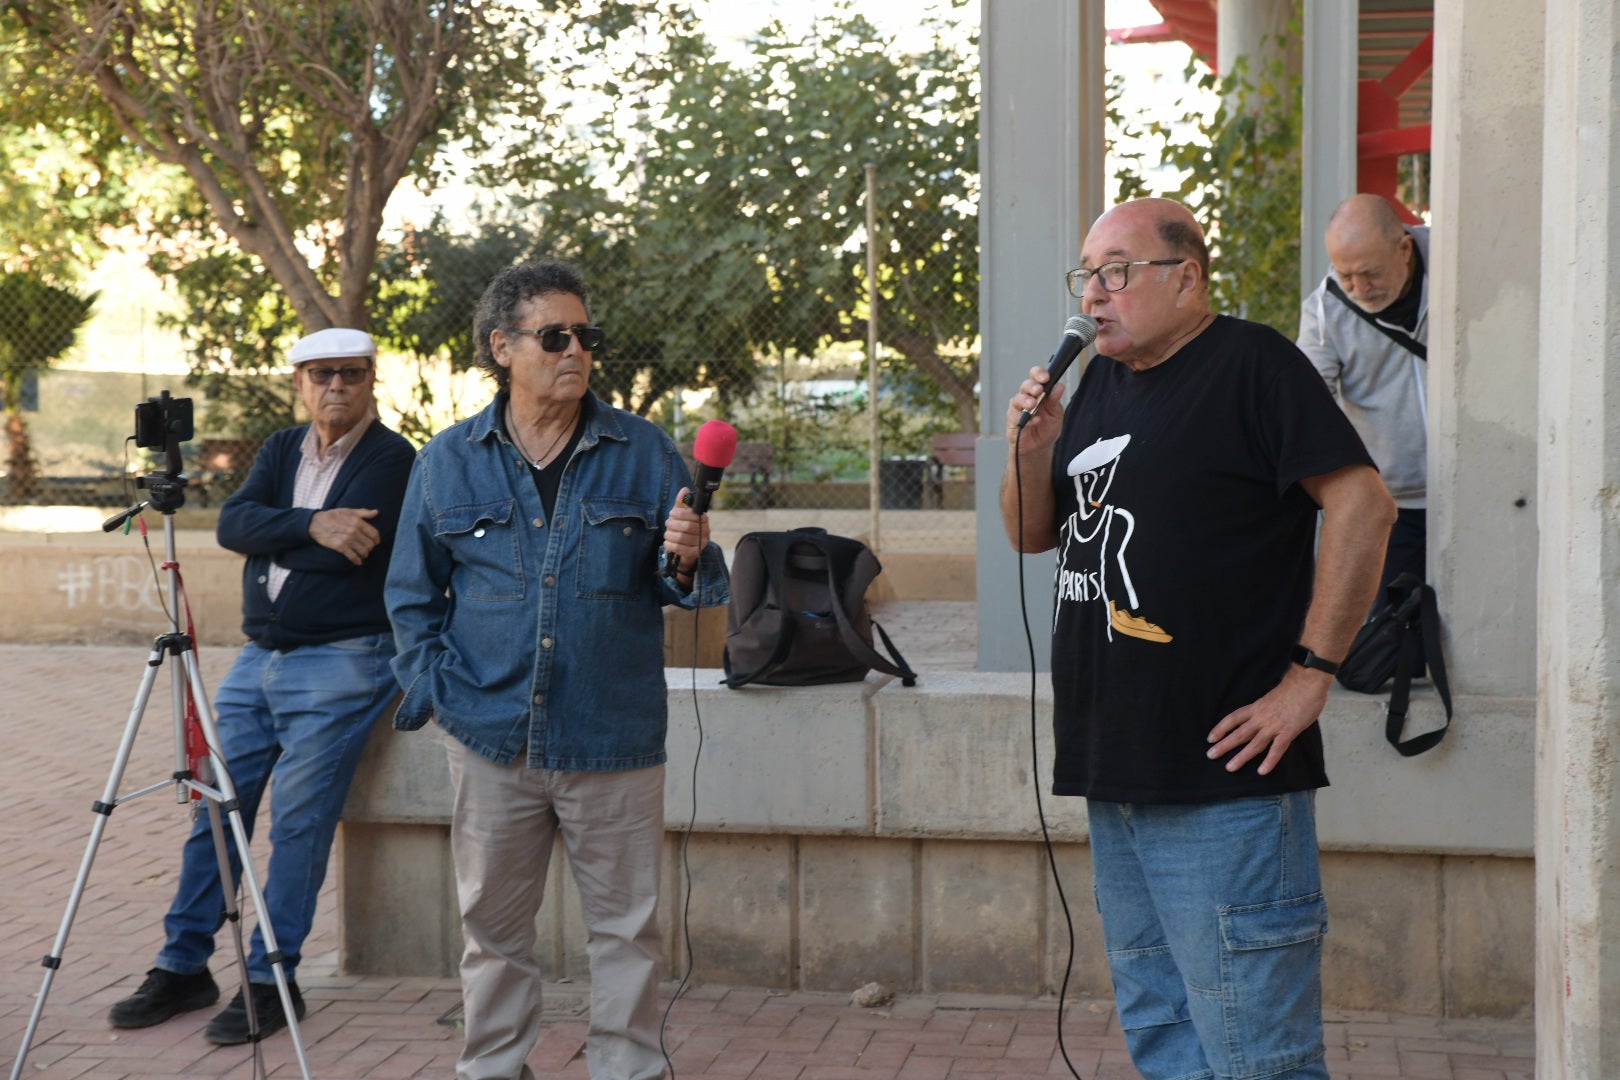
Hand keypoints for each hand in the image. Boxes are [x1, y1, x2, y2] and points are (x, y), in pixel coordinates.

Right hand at [309, 507, 380, 564]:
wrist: (316, 523)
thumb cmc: (333, 516)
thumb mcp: (348, 511)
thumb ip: (363, 512)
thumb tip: (376, 512)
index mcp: (357, 521)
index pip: (374, 533)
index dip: (377, 539)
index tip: (376, 542)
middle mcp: (354, 531)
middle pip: (370, 544)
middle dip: (371, 547)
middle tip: (368, 548)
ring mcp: (347, 539)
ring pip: (363, 551)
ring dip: (365, 554)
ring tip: (364, 554)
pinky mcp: (340, 546)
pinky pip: (352, 556)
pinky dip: (357, 560)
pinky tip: (358, 562)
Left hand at [662, 488, 709, 574]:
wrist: (686, 549)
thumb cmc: (684, 528)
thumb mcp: (682, 514)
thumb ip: (682, 502)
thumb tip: (685, 490)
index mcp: (704, 520)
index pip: (693, 515)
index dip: (680, 513)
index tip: (672, 513)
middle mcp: (705, 532)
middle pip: (687, 526)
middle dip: (673, 524)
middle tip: (668, 524)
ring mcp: (701, 544)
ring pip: (681, 537)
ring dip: (670, 534)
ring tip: (667, 533)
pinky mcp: (694, 553)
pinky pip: (679, 548)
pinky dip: (670, 544)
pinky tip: (667, 542)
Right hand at [1005, 365, 1064, 448]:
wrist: (1039, 447)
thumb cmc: (1046, 428)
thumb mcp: (1055, 414)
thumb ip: (1055, 400)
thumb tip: (1059, 386)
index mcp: (1038, 392)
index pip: (1036, 377)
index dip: (1039, 374)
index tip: (1046, 377)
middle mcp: (1026, 397)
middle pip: (1025, 385)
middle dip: (1032, 386)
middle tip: (1038, 390)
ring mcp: (1018, 409)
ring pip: (1017, 399)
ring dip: (1026, 400)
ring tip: (1033, 404)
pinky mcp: (1013, 421)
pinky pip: (1016, 417)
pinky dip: (1027, 418)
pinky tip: (1035, 421)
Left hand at [1206, 668, 1332, 775]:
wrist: (1307, 682)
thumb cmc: (1292, 689)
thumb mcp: (1270, 698)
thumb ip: (1264, 710)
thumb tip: (1260, 719)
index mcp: (1256, 707)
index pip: (1233, 718)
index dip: (1220, 728)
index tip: (1210, 738)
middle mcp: (1261, 717)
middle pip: (1239, 733)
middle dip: (1224, 745)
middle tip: (1210, 755)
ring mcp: (1274, 725)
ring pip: (1254, 744)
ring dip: (1241, 757)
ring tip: (1230, 768)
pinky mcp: (1288, 731)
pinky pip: (1277, 749)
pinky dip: (1269, 761)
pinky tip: (1262, 772)